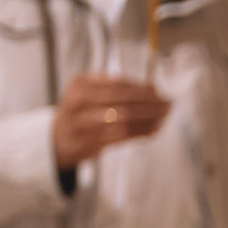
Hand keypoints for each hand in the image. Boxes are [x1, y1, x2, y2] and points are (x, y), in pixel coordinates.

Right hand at [51, 75, 168, 168]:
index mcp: (80, 85)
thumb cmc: (81, 111)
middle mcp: (78, 103)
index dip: (142, 89)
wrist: (57, 138)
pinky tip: (155, 128)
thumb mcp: (90, 92)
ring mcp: (82, 124)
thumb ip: (116, 87)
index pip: (118, 84)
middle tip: (169, 104)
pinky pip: (123, 137)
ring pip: (125, 120)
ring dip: (150, 118)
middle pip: (123, 102)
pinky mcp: (90, 143)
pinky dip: (143, 132)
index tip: (159, 91)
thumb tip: (152, 89)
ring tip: (165, 116)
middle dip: (151, 103)